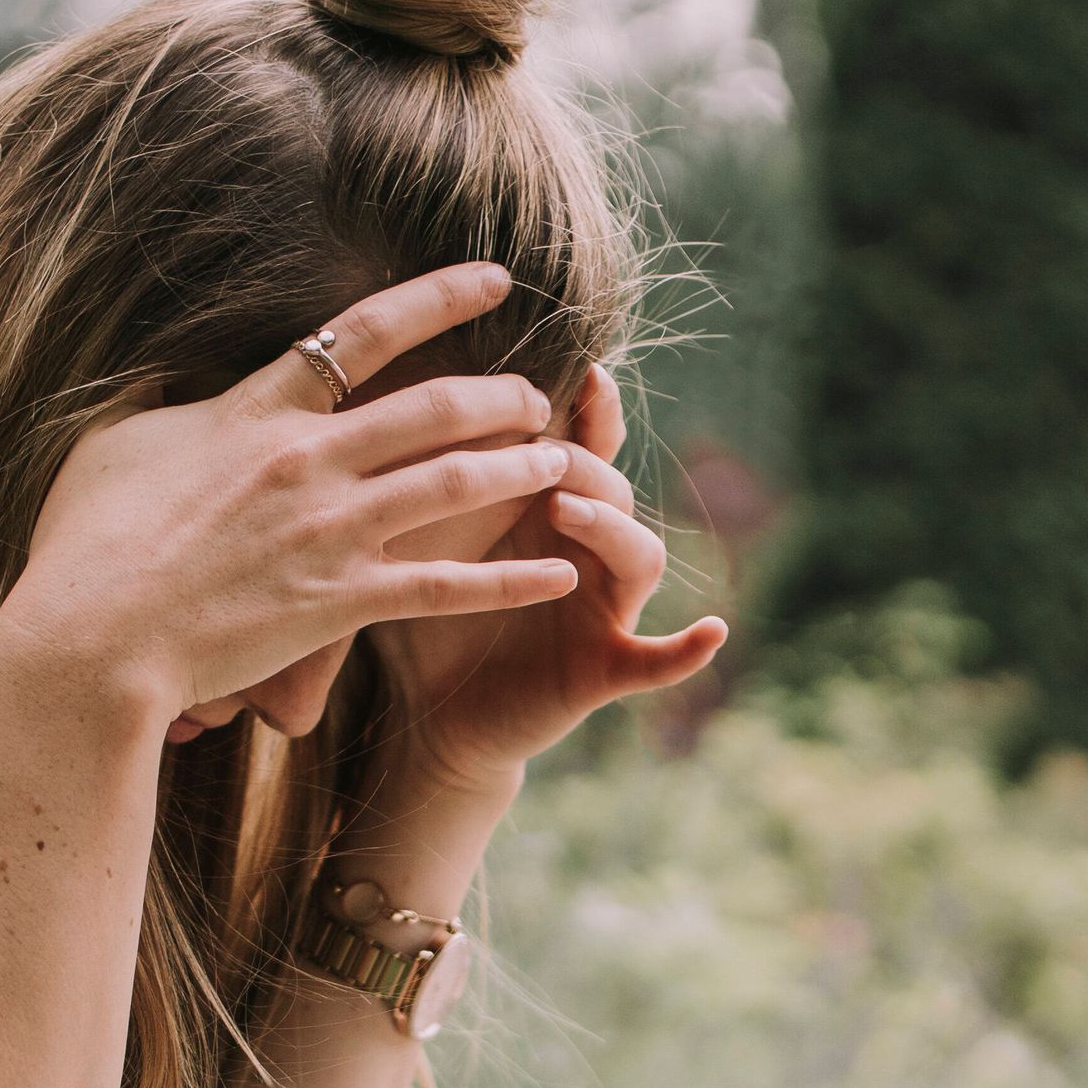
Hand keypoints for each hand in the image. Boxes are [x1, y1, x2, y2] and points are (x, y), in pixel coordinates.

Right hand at [0, 266, 588, 732]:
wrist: (91, 637)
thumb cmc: (86, 544)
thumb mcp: (112, 444)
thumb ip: (162, 404)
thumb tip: (166, 373)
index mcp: (256, 413)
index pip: (362, 334)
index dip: (438, 298)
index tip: (494, 280)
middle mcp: (307, 461)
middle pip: (431, 408)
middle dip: (498, 396)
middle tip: (538, 395)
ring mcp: (329, 533)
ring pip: (451, 484)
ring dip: (517, 469)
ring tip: (562, 461)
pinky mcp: (339, 603)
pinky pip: (445, 586)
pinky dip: (508, 580)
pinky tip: (559, 573)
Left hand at [352, 358, 728, 796]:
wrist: (429, 713)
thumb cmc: (422, 610)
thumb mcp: (417, 534)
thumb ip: (420, 475)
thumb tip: (375, 393)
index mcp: (548, 507)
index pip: (582, 443)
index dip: (591, 409)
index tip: (582, 373)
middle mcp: (587, 549)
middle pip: (611, 486)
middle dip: (582, 463)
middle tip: (541, 450)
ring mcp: (603, 608)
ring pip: (640, 555)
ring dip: (612, 528)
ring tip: (567, 511)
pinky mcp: (604, 669)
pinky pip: (658, 660)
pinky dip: (687, 649)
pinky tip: (713, 630)